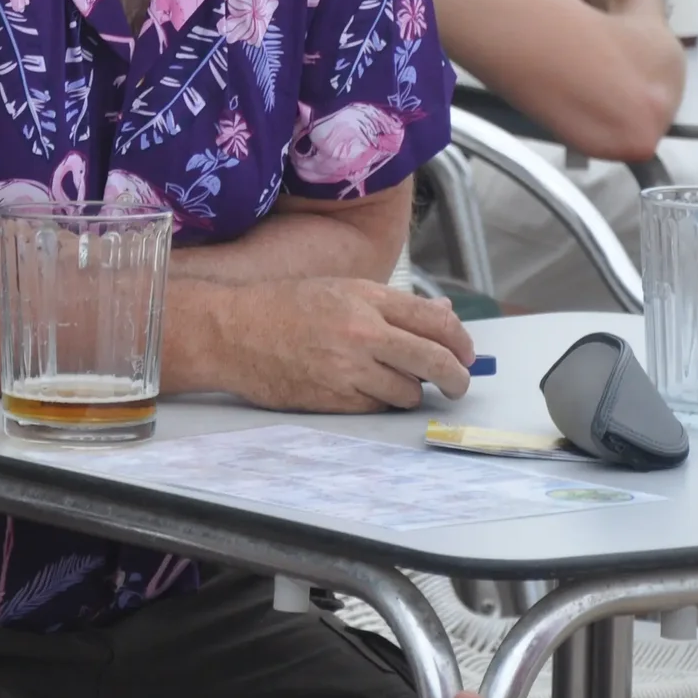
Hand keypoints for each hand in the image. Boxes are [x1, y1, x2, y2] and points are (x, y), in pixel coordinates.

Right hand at [215, 278, 474, 411]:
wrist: (232, 332)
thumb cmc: (283, 306)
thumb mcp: (341, 289)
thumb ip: (393, 305)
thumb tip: (442, 313)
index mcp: (367, 298)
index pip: (437, 322)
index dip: (461, 341)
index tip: (465, 353)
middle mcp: (363, 333)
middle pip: (435, 361)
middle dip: (456, 377)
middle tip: (457, 383)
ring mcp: (349, 369)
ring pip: (409, 392)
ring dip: (410, 390)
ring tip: (395, 381)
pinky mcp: (334, 400)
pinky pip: (377, 408)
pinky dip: (380, 402)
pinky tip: (365, 389)